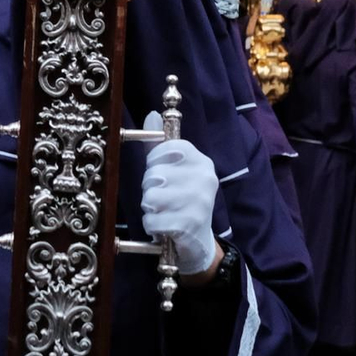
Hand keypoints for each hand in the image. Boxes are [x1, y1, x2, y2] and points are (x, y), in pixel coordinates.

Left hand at [139, 128, 219, 276]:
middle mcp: (205, 178)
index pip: (166, 148)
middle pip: (153, 174)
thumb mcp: (173, 171)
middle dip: (150, 189)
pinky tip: (164, 227)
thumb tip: (151, 114)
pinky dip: (152, 226)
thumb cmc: (181, 201)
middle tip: (164, 199)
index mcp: (202, 162)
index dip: (154, 162)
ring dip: (150, 209)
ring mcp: (199, 202)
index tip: (161, 174)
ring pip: (150, 197)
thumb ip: (159, 145)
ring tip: (164, 212)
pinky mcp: (189, 224)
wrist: (197, 242)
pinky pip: (152, 219)